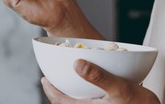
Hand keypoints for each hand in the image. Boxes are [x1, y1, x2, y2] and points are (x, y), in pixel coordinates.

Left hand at [41, 59, 159, 103]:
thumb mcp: (120, 88)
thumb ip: (98, 76)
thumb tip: (77, 63)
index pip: (61, 101)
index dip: (51, 90)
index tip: (44, 79)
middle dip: (57, 94)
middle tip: (51, 82)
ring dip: (69, 97)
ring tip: (67, 86)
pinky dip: (81, 99)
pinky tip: (88, 92)